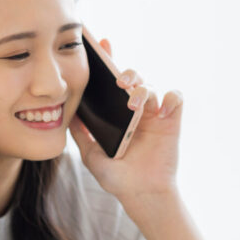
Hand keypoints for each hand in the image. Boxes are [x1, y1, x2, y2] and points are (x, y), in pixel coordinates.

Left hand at [68, 37, 183, 202]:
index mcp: (116, 112)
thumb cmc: (117, 177)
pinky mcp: (172, 122)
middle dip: (126, 72)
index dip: (108, 59)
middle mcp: (135, 109)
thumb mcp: (91, 154)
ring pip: (151, 86)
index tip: (101, 43)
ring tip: (133, 104)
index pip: (112, 81)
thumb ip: (80, 133)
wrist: (141, 195)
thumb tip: (65, 112)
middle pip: (133, 78)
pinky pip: (175, 98)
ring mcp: (154, 115)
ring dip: (143, 90)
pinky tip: (161, 109)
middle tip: (119, 81)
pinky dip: (170, 98)